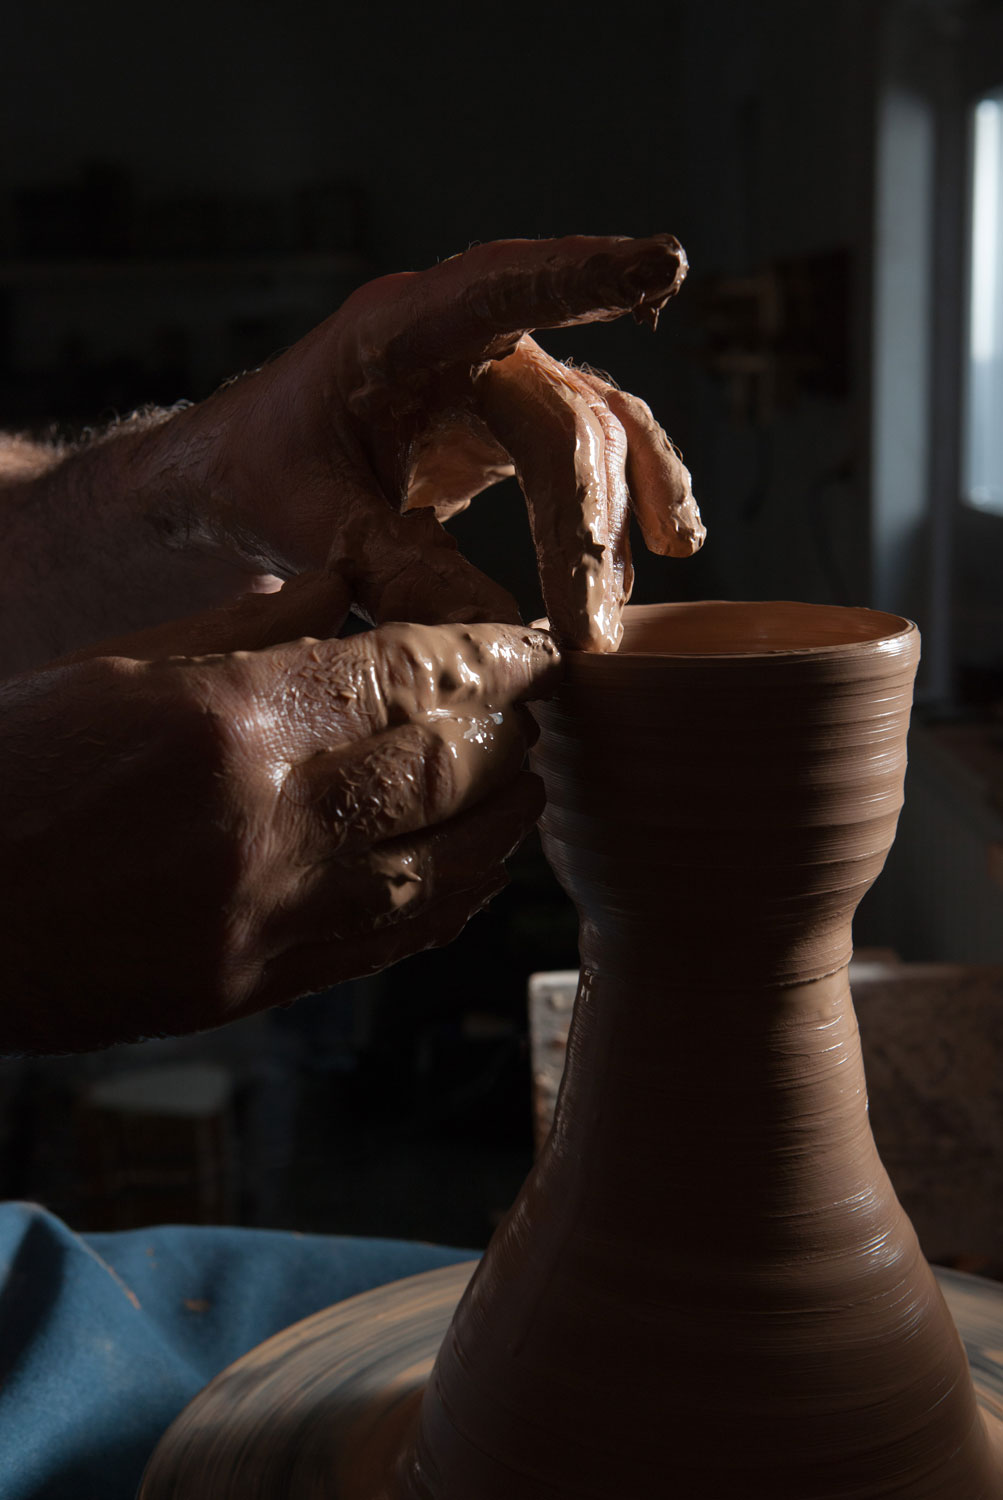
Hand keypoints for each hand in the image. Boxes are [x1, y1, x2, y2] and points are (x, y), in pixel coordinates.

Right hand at [0, 581, 557, 1052]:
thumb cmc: (0, 774)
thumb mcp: (111, 669)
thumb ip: (246, 631)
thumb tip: (344, 590)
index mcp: (225, 723)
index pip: (405, 678)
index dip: (486, 657)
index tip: (528, 645)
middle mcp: (266, 824)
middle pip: (446, 770)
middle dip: (512, 730)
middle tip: (539, 705)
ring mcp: (265, 920)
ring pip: (445, 868)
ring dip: (504, 816)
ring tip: (527, 778)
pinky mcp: (254, 989)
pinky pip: (392, 942)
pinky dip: (454, 895)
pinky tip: (478, 865)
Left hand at [134, 235, 703, 649]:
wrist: (253, 479)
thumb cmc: (263, 477)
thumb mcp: (307, 525)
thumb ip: (389, 565)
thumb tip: (495, 625)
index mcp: (394, 335)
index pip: (497, 290)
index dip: (580, 276)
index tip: (662, 263)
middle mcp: (462, 341)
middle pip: (561, 412)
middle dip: (584, 521)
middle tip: (585, 626)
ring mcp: (499, 378)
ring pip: (595, 429)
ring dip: (619, 518)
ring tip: (617, 608)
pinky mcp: (518, 423)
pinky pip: (594, 451)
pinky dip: (626, 499)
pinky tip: (664, 546)